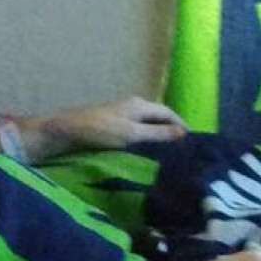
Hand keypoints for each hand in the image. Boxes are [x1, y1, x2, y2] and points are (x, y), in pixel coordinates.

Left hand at [19, 96, 187, 161]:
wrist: (66, 131)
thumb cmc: (100, 130)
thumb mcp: (132, 134)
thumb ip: (158, 134)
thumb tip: (184, 133)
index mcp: (139, 104)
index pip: (168, 113)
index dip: (182, 126)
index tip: (194, 144)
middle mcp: (132, 106)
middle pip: (158, 118)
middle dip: (171, 132)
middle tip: (183, 153)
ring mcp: (121, 115)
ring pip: (147, 125)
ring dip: (158, 138)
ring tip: (168, 156)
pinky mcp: (112, 126)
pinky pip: (135, 132)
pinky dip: (145, 141)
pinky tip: (146, 154)